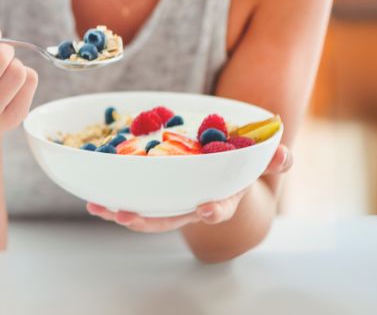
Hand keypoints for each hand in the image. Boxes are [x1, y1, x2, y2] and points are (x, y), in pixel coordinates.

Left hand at [86, 144, 292, 230]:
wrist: (222, 170)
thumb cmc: (241, 164)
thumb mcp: (259, 158)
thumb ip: (272, 157)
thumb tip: (284, 155)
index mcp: (221, 197)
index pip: (219, 208)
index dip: (214, 211)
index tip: (207, 210)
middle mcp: (192, 206)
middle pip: (170, 219)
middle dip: (148, 221)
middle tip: (127, 216)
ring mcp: (171, 203)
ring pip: (146, 215)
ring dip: (122, 213)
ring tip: (101, 208)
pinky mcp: (154, 196)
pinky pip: (132, 201)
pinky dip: (112, 201)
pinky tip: (92, 199)